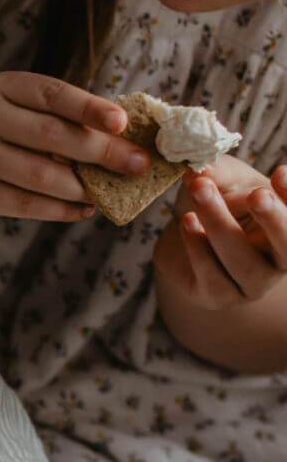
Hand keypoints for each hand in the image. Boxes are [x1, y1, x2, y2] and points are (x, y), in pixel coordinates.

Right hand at [0, 71, 149, 222]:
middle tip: (137, 165)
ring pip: (39, 176)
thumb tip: (123, 140)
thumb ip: (59, 118)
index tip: (122, 123)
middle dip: (100, 152)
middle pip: (51, 136)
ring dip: (82, 187)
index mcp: (2, 88)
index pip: (51, 94)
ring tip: (109, 192)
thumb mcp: (18, 110)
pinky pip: (25, 204)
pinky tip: (84, 210)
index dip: (89, 108)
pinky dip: (60, 210)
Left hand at [153, 156, 286, 308]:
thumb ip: (216, 173)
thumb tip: (200, 165)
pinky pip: (212, 277)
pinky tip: (187, 222)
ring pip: (244, 262)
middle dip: (273, 218)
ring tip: (201, 191)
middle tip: (256, 194)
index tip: (280, 172)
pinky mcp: (218, 296)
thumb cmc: (217, 202)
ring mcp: (250, 283)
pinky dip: (198, 248)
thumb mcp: (221, 180)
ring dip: (221, 226)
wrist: (184, 235)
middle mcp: (278, 260)